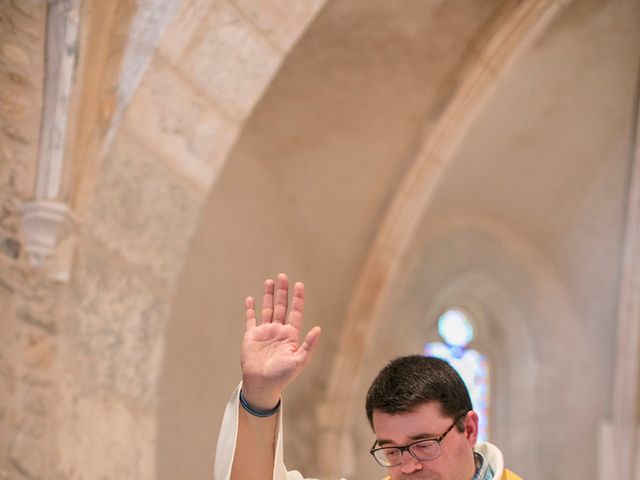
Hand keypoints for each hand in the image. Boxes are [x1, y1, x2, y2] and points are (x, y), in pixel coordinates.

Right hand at [241, 273, 320, 409]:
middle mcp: (278, 331)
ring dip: (268, 295)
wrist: (262, 385)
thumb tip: (318, 328)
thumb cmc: (282, 376)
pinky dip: (250, 308)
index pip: (296, 312)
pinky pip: (251, 319)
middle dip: (282, 292)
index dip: (298, 298)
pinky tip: (250, 298)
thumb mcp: (299, 361)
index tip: (299, 285)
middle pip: (281, 306)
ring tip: (270, 281)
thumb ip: (308, 345)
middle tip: (283, 276)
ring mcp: (265, 332)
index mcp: (291, 335)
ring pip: (267, 309)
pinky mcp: (251, 335)